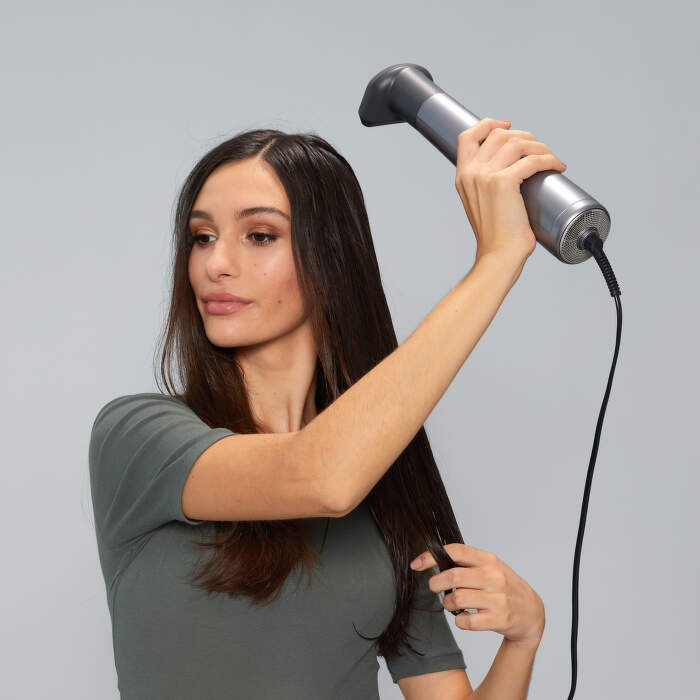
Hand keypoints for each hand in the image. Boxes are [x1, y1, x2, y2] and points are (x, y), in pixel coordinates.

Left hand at [410, 542, 544, 644]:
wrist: (531, 612)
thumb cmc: (503, 586)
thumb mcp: (490, 567)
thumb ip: (466, 562)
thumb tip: (433, 559)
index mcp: (488, 559)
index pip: (455, 551)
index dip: (431, 556)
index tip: (417, 564)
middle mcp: (493, 576)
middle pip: (452, 577)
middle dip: (435, 583)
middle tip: (434, 588)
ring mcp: (498, 598)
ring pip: (457, 599)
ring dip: (447, 604)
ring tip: (451, 604)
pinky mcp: (499, 619)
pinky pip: (466, 621)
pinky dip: (459, 620)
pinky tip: (464, 617)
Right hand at [455, 117, 566, 264]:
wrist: (498, 255)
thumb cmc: (496, 235)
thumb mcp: (481, 203)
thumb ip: (486, 183)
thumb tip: (513, 166)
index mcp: (463, 176)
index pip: (468, 136)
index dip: (489, 124)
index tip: (508, 126)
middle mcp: (471, 173)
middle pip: (498, 134)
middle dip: (524, 136)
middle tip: (538, 150)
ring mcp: (485, 176)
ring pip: (517, 143)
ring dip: (539, 146)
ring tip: (550, 159)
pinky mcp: (503, 183)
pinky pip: (532, 160)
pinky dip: (549, 160)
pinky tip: (556, 167)